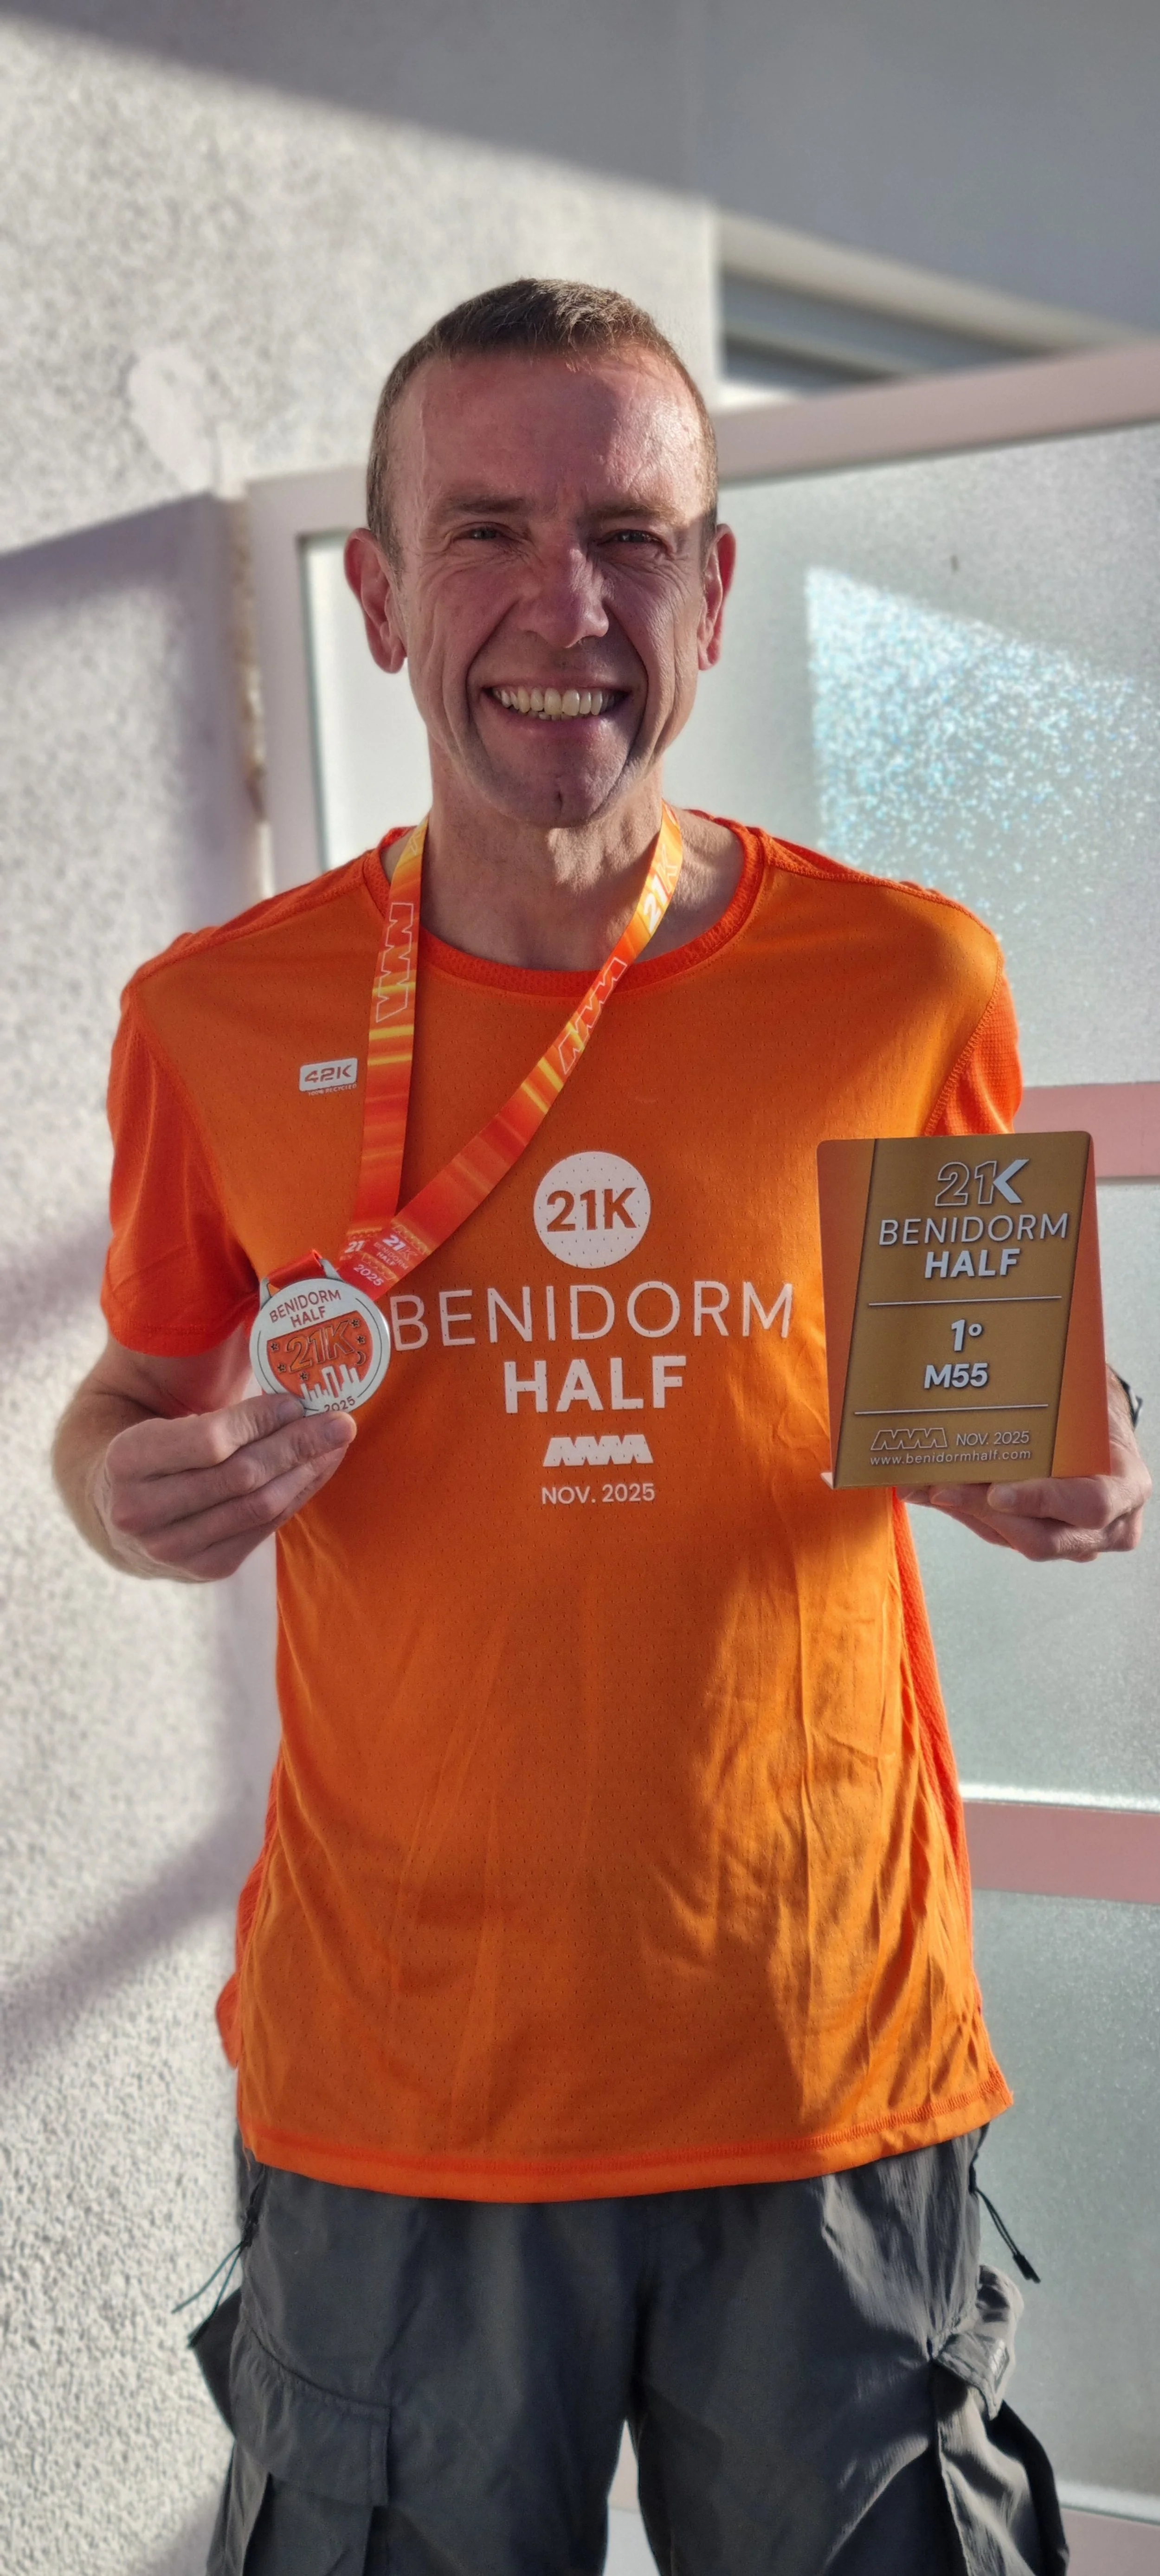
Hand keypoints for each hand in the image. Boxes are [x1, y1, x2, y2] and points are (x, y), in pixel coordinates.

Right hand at [96, 1392, 355, 1581]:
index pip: (210, 1441)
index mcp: (127, 1459)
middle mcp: (142, 1511)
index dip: (260, 1421)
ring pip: (259, 1507)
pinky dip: (296, 1497)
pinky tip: (313, 1472)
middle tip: (341, 1422)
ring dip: (306, 1472)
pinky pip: (264, 1530)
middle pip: (242, 1477)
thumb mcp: (162, 1420)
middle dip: (298, 1445)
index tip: (297, 1402)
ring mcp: (171, 1549)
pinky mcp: (202, 1570)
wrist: (114, 1508)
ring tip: (335, 1444)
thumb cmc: (154, 1450)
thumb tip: (297, 1394)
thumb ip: (219, 1411)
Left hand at [909, 1370, 1150, 1561]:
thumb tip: (1020, 1347)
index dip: (1043, 1501)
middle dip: (986, 1511)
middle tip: (944, 1487)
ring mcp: (1073, 1539)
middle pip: (1040, 1536)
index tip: (998, 1491)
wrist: (1103, 1430)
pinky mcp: (1038, 1537)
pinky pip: (995, 1532)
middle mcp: (1106, 1524)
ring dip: (964, 1511)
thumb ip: (1067, 1387)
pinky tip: (929, 1489)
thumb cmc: (1098, 1411)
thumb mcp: (1093, 1395)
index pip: (1090, 1506)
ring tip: (924, 1485)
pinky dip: (962, 1510)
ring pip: (1011, 1538)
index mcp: (1126, 1487)